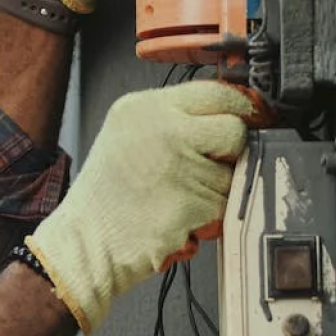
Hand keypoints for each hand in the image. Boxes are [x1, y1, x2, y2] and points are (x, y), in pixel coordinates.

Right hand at [25, 81, 260, 332]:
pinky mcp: (195, 202)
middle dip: (231, 151)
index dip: (239, 108)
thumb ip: (174, 120)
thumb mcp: (127, 135)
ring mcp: (180, 165)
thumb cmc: (106, 198)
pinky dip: (212, 215)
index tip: (249, 120)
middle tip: (208, 167)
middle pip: (233, 128)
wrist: (86, 244)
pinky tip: (180, 216)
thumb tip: (230, 115)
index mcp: (144, 108)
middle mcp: (164, 130)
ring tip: (178, 198)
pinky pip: (227, 204)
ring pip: (235, 172)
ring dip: (219, 189)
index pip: (215, 91)